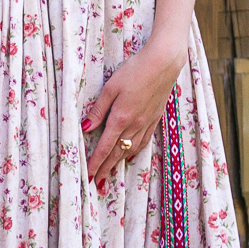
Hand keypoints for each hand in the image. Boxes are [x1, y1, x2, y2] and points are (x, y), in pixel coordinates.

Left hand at [83, 33, 185, 187]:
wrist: (163, 63)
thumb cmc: (134, 71)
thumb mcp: (110, 88)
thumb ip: (97, 110)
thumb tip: (85, 129)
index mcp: (121, 118)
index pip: (105, 147)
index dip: (96, 164)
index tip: (89, 177)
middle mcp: (134, 124)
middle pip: (117, 153)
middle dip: (106, 169)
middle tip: (98, 184)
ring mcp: (147, 123)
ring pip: (130, 149)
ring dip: (119, 163)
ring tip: (110, 173)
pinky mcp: (155, 118)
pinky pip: (143, 141)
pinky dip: (134, 151)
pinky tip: (130, 155)